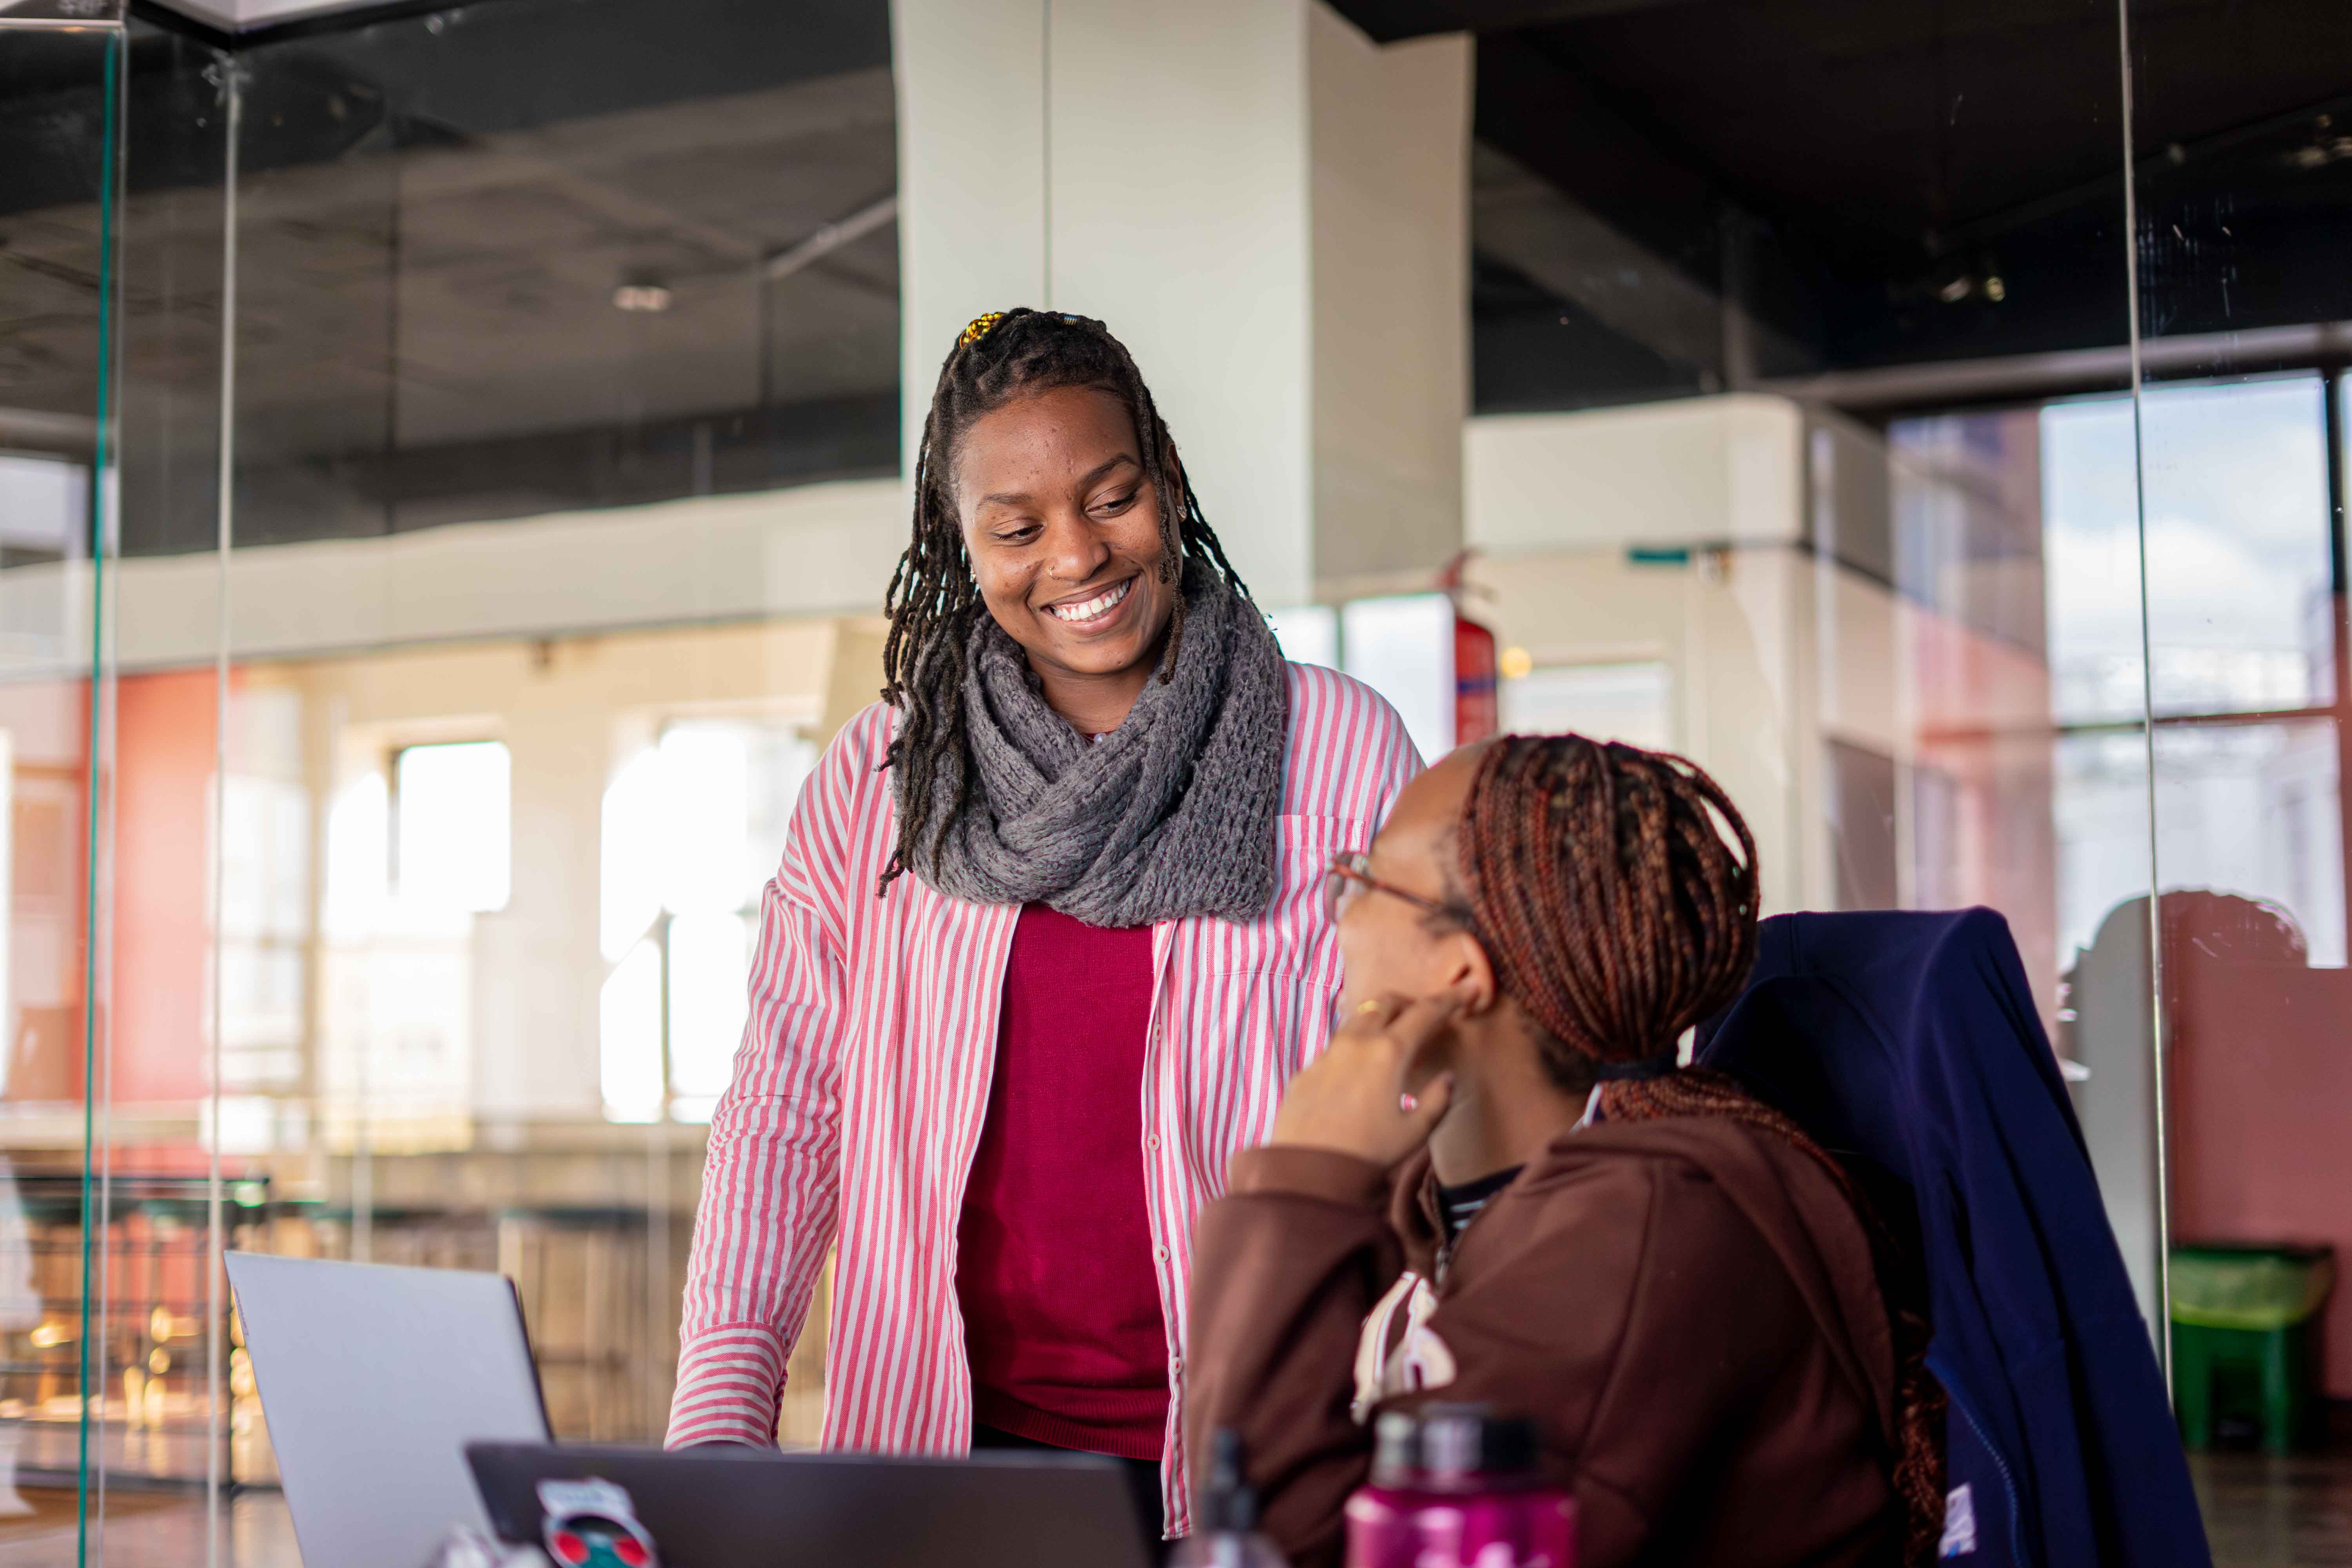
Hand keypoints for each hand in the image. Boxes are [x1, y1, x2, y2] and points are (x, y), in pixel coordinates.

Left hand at [1267, 991, 1463, 1167]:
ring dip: (1377, 1021)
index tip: (1467, 989)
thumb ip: (1437, 1101)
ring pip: (1355, 1020)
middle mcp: (1355, 1042)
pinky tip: (1357, 1077)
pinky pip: (1334, 1048)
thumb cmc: (1368, 1155)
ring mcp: (1326, 1054)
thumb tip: (1446, 1078)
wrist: (1308, 1173)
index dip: (1450, 999)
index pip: (1426, 1013)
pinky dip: (1353, 1050)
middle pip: (1385, 1002)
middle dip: (1407, 1003)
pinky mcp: (1306, 1071)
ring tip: (1390, 1044)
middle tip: (1422, 1017)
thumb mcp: (1415, 1133)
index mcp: (1388, 1052)